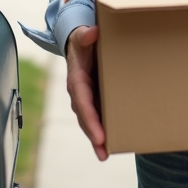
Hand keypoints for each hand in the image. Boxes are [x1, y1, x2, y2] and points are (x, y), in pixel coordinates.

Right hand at [66, 25, 107, 160]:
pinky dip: (102, 132)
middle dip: (93, 135)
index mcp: (76, 80)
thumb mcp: (83, 35)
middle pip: (85, 117)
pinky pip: (97, 118)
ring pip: (90, 122)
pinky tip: (111, 146)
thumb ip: (86, 35)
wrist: (81, 44)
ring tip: (106, 154)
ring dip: (97, 139)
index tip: (99, 135)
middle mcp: (79, 93)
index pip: (82, 102)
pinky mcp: (95, 101)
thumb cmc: (83, 41)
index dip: (90, 119)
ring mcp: (86, 99)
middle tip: (103, 152)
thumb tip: (93, 33)